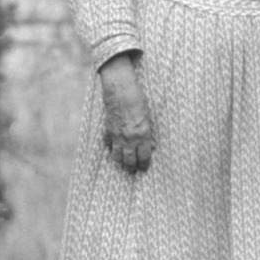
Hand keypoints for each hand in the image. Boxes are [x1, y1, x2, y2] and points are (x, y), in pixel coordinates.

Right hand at [98, 54, 155, 173]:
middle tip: (133, 171)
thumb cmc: (136, 98)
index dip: (144, 164)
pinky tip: (113, 150)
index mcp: (142, 134)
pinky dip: (111, 149)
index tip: (145, 167)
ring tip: (123, 163)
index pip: (144, 156)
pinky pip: (108, 145)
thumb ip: (149, 132)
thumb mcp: (148, 115)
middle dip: (132, 168)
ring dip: (120, 161)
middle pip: (129, 161)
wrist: (119, 88)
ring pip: (117, 156)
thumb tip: (151, 144)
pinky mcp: (108, 130)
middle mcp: (129, 138)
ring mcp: (117, 135)